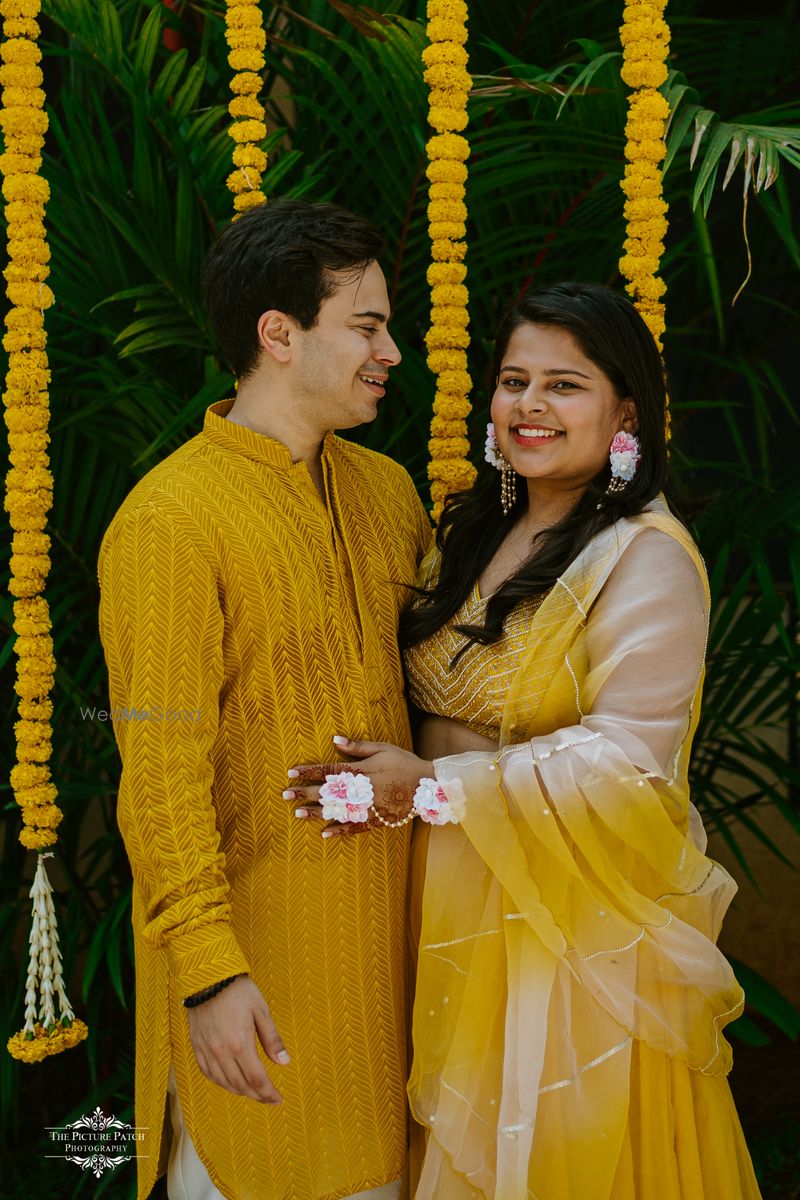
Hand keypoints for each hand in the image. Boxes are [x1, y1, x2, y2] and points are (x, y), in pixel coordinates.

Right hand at [187, 975, 288, 1103]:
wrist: (208, 977)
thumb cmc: (238, 991)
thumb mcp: (261, 1010)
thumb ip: (272, 1039)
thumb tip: (285, 1062)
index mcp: (240, 1044)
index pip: (257, 1079)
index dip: (269, 1093)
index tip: (278, 1099)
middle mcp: (222, 1052)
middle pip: (241, 1085)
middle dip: (257, 1095)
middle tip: (269, 1098)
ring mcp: (207, 1051)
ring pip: (224, 1082)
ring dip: (240, 1091)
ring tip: (253, 1092)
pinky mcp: (197, 1047)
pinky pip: (208, 1073)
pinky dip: (221, 1082)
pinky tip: (230, 1082)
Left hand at [287, 736, 434, 837]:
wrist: (429, 786)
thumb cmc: (405, 763)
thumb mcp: (383, 748)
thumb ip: (358, 746)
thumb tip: (334, 739)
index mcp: (362, 771)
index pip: (330, 770)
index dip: (309, 772)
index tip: (291, 772)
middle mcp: (362, 791)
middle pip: (328, 792)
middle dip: (305, 793)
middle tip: (285, 794)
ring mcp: (369, 808)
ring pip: (337, 811)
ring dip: (316, 813)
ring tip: (297, 814)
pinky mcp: (377, 820)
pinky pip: (355, 828)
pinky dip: (340, 831)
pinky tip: (324, 833)